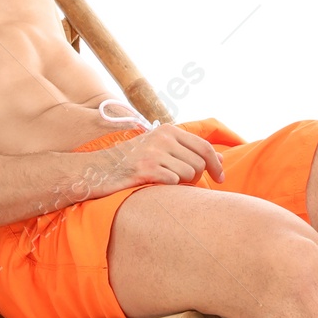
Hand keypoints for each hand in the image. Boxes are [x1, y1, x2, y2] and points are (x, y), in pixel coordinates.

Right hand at [90, 125, 224, 195]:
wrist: (97, 169)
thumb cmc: (131, 162)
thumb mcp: (159, 148)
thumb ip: (187, 150)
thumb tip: (220, 159)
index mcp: (168, 130)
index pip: (205, 146)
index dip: (217, 164)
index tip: (220, 178)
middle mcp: (162, 138)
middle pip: (200, 163)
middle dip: (197, 178)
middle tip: (183, 183)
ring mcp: (153, 152)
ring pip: (189, 174)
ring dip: (183, 184)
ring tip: (165, 182)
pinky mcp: (145, 169)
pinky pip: (174, 182)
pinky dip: (169, 187)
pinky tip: (155, 185)